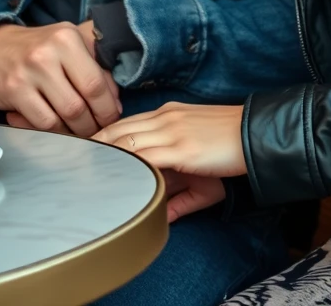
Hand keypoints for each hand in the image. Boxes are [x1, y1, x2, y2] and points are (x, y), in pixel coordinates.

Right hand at [0, 21, 120, 137]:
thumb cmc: (41, 48)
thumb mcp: (71, 43)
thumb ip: (97, 65)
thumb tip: (115, 100)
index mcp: (68, 38)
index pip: (97, 82)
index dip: (108, 106)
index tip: (112, 116)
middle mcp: (48, 53)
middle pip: (81, 103)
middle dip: (94, 123)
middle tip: (97, 128)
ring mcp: (28, 72)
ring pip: (63, 117)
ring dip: (76, 131)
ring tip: (79, 130)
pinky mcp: (13, 90)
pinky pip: (42, 123)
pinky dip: (55, 132)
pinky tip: (58, 128)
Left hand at [93, 103, 245, 219]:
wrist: (257, 136)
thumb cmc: (231, 149)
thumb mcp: (201, 168)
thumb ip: (179, 191)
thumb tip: (162, 215)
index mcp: (168, 114)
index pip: (125, 122)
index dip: (103, 135)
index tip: (85, 150)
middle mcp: (166, 117)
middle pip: (118, 128)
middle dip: (94, 143)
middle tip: (73, 160)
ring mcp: (171, 130)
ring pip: (125, 139)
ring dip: (103, 154)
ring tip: (83, 168)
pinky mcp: (180, 147)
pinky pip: (143, 155)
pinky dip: (125, 163)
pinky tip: (111, 173)